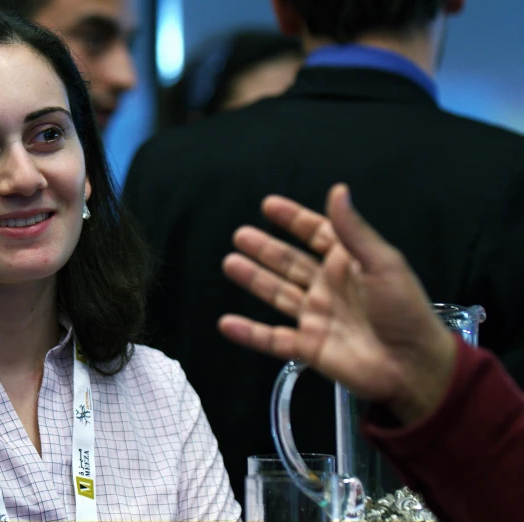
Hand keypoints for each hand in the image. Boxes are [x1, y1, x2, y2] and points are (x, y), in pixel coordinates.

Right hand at [218, 183, 457, 423]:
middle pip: (290, 263)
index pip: (317, 234)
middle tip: (240, 235)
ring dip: (254, 279)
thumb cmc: (404, 310)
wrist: (413, 366)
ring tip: (230, 263)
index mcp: (348, 264)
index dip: (293, 220)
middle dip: (265, 248)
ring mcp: (316, 317)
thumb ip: (353, 230)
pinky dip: (249, 333)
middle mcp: (328, 287)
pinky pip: (272, 339)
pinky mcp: (308, 347)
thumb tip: (337, 190)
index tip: (268, 205)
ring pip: (277, 294)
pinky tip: (226, 324)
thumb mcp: (383, 263)